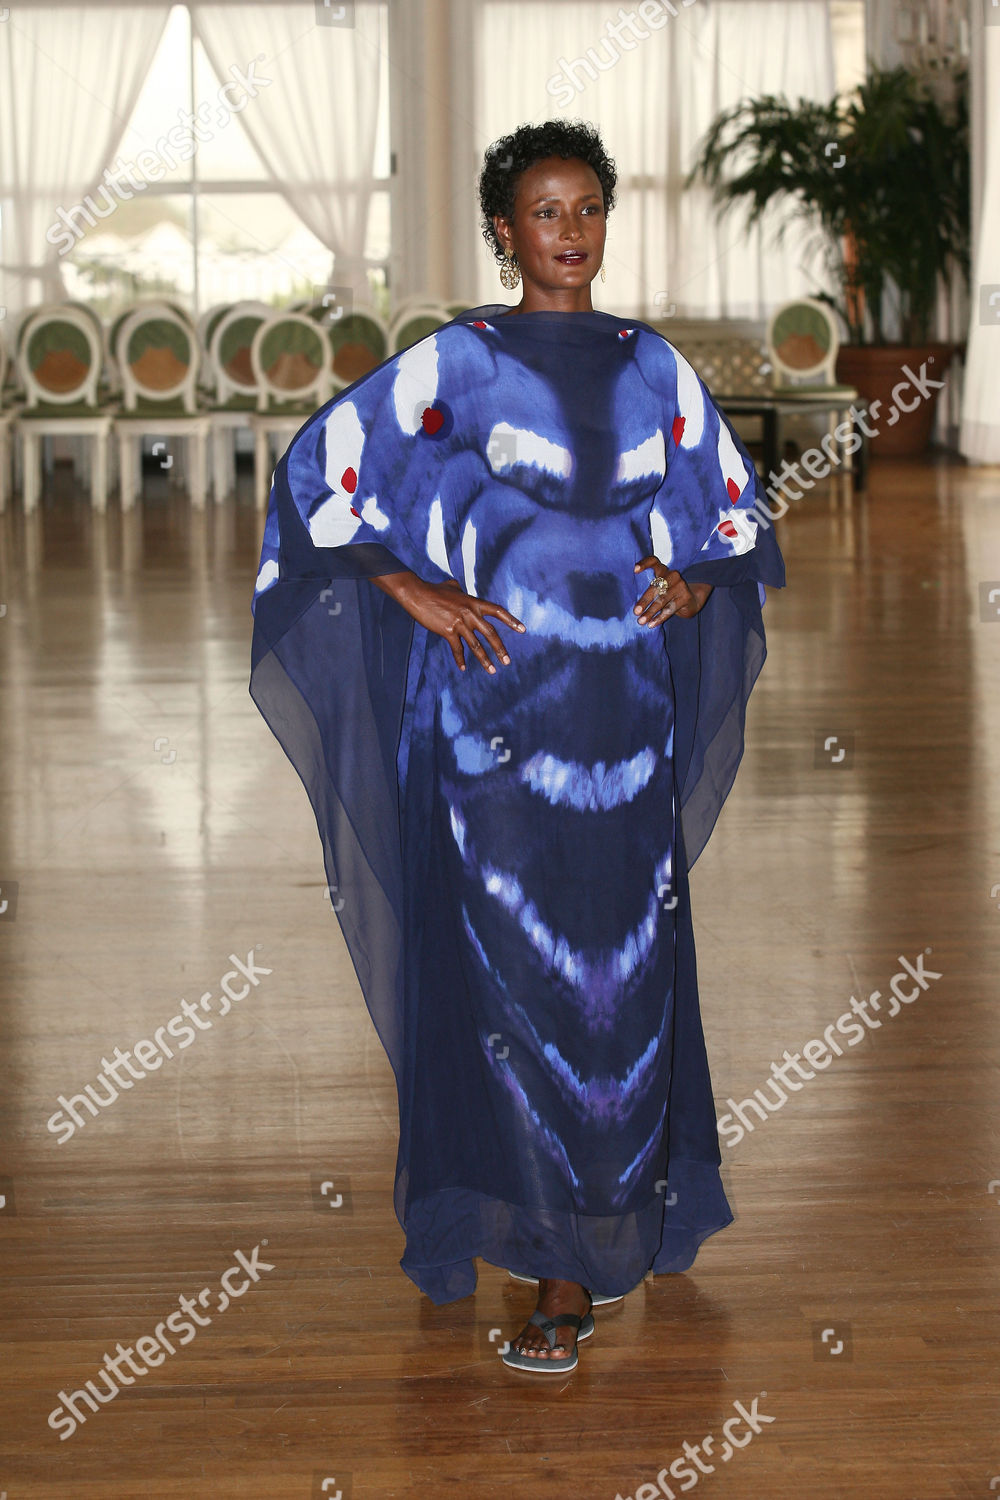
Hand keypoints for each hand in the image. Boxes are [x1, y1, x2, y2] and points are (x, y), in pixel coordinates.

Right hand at [374, 572, 525, 673]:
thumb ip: (460, 590)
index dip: (511, 621)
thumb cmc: (434, 589)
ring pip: (476, 645)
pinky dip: (460, 659)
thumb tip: (460, 588)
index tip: (523, 630)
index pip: (498, 611)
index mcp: (474, 602)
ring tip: (492, 670)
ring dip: (485, 660)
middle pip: (491, 634)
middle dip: (500, 649)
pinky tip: (463, 668)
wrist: (418, 594)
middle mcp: (470, 613)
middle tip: (507, 661)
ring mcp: (460, 622)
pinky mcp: (448, 630)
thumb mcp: (452, 586)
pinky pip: (457, 649)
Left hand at [633, 556, 712, 625]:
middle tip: (635, 612)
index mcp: (662, 570)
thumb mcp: (659, 587)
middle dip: (644, 600)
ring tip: (641, 621)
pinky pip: (670, 609)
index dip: (644, 563)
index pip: (653, 561)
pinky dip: (659, 618)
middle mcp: (672, 575)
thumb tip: (633, 603)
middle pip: (655, 587)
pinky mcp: (686, 597)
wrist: (690, 601)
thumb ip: (648, 589)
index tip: (634, 570)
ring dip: (650, 612)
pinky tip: (651, 624)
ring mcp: (680, 585)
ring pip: (662, 600)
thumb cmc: (668, 593)